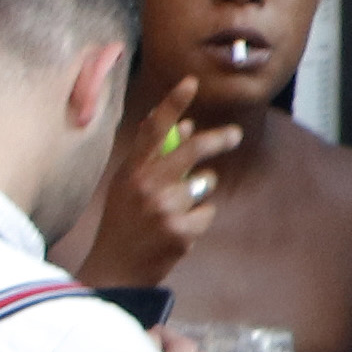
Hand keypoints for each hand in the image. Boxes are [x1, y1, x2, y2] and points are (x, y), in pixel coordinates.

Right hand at [89, 79, 245, 284]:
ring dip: (198, 193)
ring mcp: (165, 209)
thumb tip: (186, 126)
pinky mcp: (182, 231)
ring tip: (172, 212)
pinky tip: (176, 232)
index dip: (172, 104)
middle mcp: (146, 186)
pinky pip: (207, 212)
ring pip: (204, 184)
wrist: (116, 269)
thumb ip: (154, 157)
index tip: (191, 82)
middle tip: (235, 134)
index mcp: (130, 171)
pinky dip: (198, 219)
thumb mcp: (128, 186)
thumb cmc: (124, 222)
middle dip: (218, 140)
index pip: (153, 130)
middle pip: (192, 151)